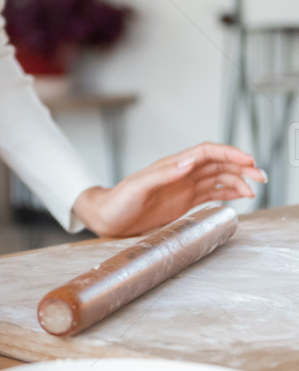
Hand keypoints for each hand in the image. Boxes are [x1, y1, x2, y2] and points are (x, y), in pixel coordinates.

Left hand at [72, 143, 265, 238]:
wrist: (108, 217)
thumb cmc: (119, 200)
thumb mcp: (138, 186)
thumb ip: (163, 174)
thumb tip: (189, 163)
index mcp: (173, 166)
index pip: (206, 153)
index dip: (228, 153)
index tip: (247, 160)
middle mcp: (181, 174)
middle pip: (217, 164)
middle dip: (240, 167)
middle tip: (261, 176)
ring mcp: (184, 187)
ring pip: (218, 178)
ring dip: (238, 181)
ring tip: (254, 189)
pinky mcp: (184, 202)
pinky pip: (211, 193)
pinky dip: (228, 193)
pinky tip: (241, 196)